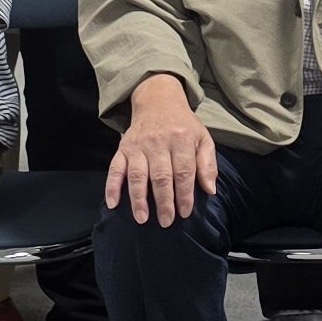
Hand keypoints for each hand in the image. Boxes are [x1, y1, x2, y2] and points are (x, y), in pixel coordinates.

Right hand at [109, 79, 218, 225]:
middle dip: (164, 201)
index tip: (185, 212)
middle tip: (166, 221)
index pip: (183, 171)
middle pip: (161, 176)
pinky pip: (114, 168)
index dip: (184, 193)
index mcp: (181, 140)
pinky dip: (111, 186)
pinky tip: (113, 203)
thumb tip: (210, 189)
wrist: (158, 100)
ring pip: (137, 174)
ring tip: (142, 218)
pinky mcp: (123, 148)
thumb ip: (208, 164)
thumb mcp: (202, 138)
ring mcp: (138, 146)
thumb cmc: (182, 125)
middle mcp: (158, 142)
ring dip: (138, 198)